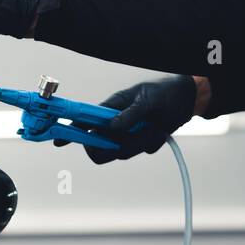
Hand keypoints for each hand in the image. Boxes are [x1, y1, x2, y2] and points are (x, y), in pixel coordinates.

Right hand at [58, 75, 198, 163]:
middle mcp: (113, 124)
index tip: (60, 140)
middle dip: (115, 146)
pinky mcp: (137, 144)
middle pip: (98, 147)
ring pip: (121, 152)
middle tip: (132, 135)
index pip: (82, 121)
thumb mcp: (147, 100)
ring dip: (140, 141)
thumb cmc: (163, 93)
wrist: (185, 101)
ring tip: (154, 127)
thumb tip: (112, 127)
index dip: (69, 131)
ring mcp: (125, 136)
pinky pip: (139, 151)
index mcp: (108, 109)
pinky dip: (151, 143)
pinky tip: (159, 130)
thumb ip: (129, 114)